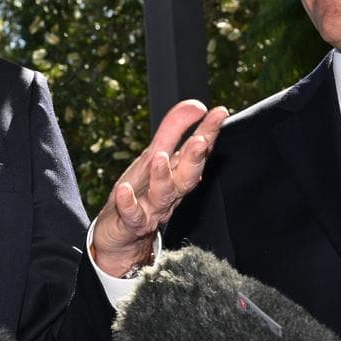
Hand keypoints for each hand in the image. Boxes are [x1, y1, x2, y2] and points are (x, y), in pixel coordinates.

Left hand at [91, 99, 227, 276]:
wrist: (121, 236)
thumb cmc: (141, 193)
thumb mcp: (156, 155)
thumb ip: (175, 128)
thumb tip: (197, 105)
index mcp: (178, 173)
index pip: (198, 150)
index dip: (209, 131)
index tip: (220, 113)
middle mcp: (171, 191)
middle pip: (187, 175)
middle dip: (194, 158)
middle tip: (200, 141)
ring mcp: (153, 209)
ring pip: (163, 196)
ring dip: (163, 178)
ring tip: (159, 159)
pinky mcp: (132, 223)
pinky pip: (132, 215)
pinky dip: (128, 203)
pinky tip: (124, 190)